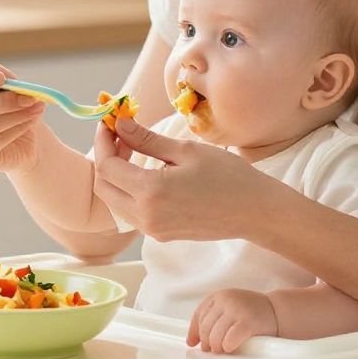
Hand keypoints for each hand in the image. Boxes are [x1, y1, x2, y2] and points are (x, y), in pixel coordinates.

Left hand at [91, 116, 269, 240]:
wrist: (254, 212)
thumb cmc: (227, 176)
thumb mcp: (186, 150)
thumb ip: (146, 139)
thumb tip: (120, 124)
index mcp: (151, 192)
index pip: (106, 167)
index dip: (102, 143)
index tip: (108, 123)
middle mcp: (146, 217)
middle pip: (103, 187)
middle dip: (105, 158)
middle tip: (119, 135)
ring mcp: (152, 230)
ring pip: (114, 202)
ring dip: (115, 175)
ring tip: (132, 149)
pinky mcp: (160, 234)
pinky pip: (131, 212)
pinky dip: (128, 190)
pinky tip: (143, 171)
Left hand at [187, 288, 277, 352]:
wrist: (278, 311)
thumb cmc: (252, 313)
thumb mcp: (230, 309)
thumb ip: (212, 320)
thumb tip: (191, 342)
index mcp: (220, 295)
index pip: (199, 315)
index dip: (196, 332)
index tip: (196, 344)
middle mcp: (226, 300)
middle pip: (206, 327)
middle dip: (207, 342)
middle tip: (213, 350)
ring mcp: (237, 310)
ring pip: (215, 336)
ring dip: (217, 347)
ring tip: (222, 350)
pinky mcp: (248, 322)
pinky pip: (229, 340)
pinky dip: (227, 346)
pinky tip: (231, 348)